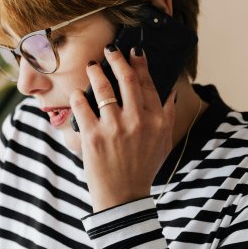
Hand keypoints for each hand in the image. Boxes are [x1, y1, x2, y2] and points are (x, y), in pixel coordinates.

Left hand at [70, 45, 176, 211]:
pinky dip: (78, 96)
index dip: (140, 62)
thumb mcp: (164, 142)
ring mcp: (114, 128)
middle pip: (126, 78)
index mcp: (157, 120)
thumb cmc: (143, 169)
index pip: (148, 83)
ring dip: (96, 72)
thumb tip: (170, 91)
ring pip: (103, 88)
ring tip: (91, 66)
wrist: (123, 198)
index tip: (134, 50)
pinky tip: (77, 92)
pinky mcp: (93, 136)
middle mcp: (138, 121)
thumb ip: (168, 116)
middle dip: (117, 58)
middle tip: (110, 50)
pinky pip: (82, 106)